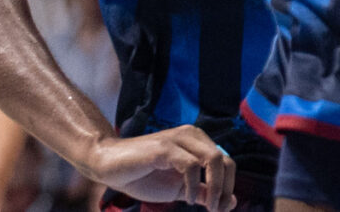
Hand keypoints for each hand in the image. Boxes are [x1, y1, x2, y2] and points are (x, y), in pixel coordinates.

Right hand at [82, 126, 236, 210]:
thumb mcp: (178, 189)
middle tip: (216, 210)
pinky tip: (187, 199)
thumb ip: (203, 192)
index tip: (221, 208)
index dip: (228, 187)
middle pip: (225, 160)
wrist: (109, 166)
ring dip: (216, 187)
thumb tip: (230, 202)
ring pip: (213, 158)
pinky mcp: (164, 148)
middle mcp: (192, 136)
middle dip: (225, 188)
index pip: (227, 162)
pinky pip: (190, 165)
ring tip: (206, 206)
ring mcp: (179, 140)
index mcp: (198, 143)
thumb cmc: (143, 176)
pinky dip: (193, 185)